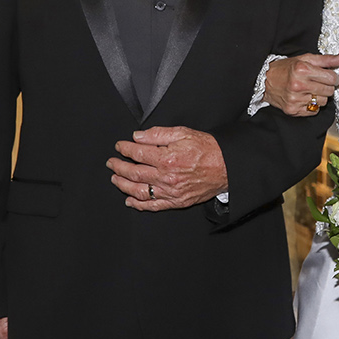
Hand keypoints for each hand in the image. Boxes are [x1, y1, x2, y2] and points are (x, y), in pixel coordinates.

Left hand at [108, 126, 227, 210]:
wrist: (227, 166)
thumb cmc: (208, 149)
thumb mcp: (183, 133)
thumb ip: (158, 134)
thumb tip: (138, 136)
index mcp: (167, 158)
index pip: (138, 153)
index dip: (124, 149)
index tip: (119, 146)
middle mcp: (167, 177)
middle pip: (134, 173)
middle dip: (119, 167)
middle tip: (112, 163)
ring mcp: (171, 192)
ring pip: (140, 191)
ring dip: (123, 186)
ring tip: (115, 179)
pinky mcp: (177, 201)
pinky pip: (153, 205)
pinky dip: (139, 204)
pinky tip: (130, 200)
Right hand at [265, 52, 338, 114]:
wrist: (265, 81)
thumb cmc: (285, 69)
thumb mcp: (305, 59)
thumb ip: (326, 59)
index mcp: (302, 69)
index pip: (331, 78)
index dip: (334, 77)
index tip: (331, 77)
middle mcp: (298, 85)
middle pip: (329, 91)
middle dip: (327, 86)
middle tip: (318, 82)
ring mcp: (295, 99)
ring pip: (323, 102)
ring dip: (320, 96)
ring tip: (310, 90)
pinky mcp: (293, 110)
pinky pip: (314, 111)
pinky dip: (312, 105)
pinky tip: (305, 97)